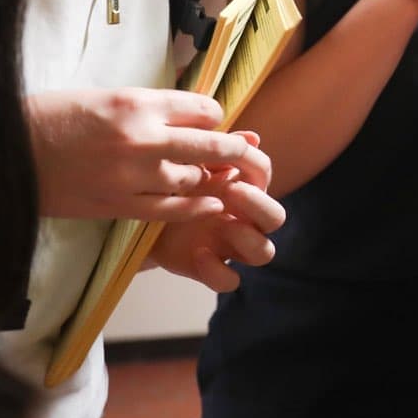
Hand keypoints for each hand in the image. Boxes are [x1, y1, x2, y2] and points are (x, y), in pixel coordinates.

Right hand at [27, 88, 270, 220]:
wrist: (7, 153)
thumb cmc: (53, 117)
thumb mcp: (104, 96)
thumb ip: (148, 105)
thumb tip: (189, 114)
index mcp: (137, 103)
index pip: (203, 109)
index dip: (214, 116)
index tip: (212, 121)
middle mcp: (142, 138)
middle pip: (212, 144)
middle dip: (237, 149)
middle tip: (248, 150)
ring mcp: (132, 175)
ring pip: (196, 178)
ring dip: (214, 178)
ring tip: (224, 176)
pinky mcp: (119, 205)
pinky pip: (173, 209)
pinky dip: (197, 206)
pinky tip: (211, 203)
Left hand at [146, 131, 286, 291]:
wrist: (141, 216)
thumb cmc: (173, 184)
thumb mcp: (191, 165)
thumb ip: (218, 151)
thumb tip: (252, 137)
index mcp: (243, 188)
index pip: (266, 175)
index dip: (257, 168)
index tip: (233, 158)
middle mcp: (245, 219)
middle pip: (276, 218)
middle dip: (258, 203)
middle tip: (232, 191)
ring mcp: (231, 246)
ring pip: (264, 252)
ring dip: (248, 238)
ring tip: (222, 224)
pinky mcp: (212, 268)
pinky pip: (230, 280)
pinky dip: (218, 270)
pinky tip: (198, 253)